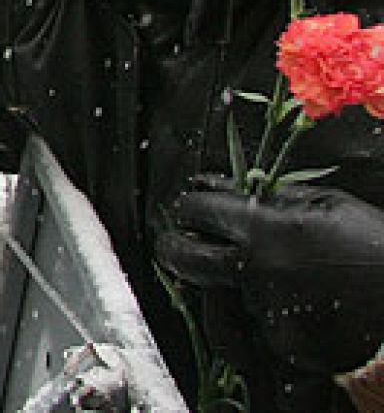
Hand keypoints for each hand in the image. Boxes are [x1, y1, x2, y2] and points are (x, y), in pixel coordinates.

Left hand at [156, 175, 383, 402]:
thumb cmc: (375, 248)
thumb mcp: (328, 204)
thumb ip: (271, 198)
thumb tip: (222, 189)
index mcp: (266, 230)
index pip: (197, 211)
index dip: (187, 206)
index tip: (186, 207)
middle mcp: (258, 273)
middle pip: (184, 258)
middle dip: (173, 246)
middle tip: (174, 242)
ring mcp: (267, 313)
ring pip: (221, 299)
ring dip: (227, 288)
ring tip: (251, 279)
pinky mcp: (283, 347)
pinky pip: (255, 330)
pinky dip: (263, 318)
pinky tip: (289, 306)